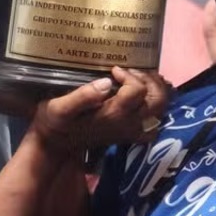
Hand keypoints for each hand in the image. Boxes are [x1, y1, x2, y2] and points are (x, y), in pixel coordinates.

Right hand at [30, 67, 169, 154]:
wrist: (55, 145)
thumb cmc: (55, 123)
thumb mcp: (60, 108)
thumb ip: (82, 96)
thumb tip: (106, 81)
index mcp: (113, 115)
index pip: (138, 90)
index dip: (129, 75)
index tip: (113, 70)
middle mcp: (127, 125)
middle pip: (158, 101)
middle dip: (151, 80)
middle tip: (133, 70)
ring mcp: (131, 131)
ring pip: (160, 111)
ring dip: (155, 91)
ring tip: (139, 78)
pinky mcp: (129, 134)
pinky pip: (155, 121)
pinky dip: (154, 106)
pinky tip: (142, 96)